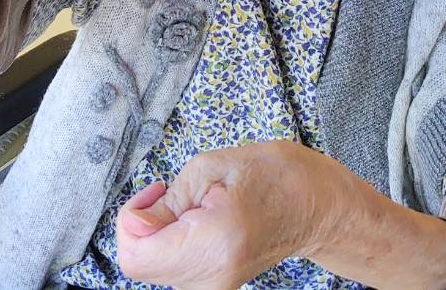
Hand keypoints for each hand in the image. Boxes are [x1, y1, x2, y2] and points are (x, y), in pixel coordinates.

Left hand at [113, 142, 347, 288]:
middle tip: (166, 194)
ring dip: (156, 235)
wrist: (314, 206)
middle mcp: (212, 278)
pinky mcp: (213, 287)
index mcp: (213, 244)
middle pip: (140, 266)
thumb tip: (133, 223)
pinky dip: (169, 245)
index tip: (153, 193)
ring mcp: (214, 288)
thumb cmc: (273, 177)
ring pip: (152, 269)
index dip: (132, 219)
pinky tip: (192, 222)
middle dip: (141, 226)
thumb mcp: (210, 167)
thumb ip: (166, 201)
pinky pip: (171, 270)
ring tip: (189, 207)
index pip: (136, 255)